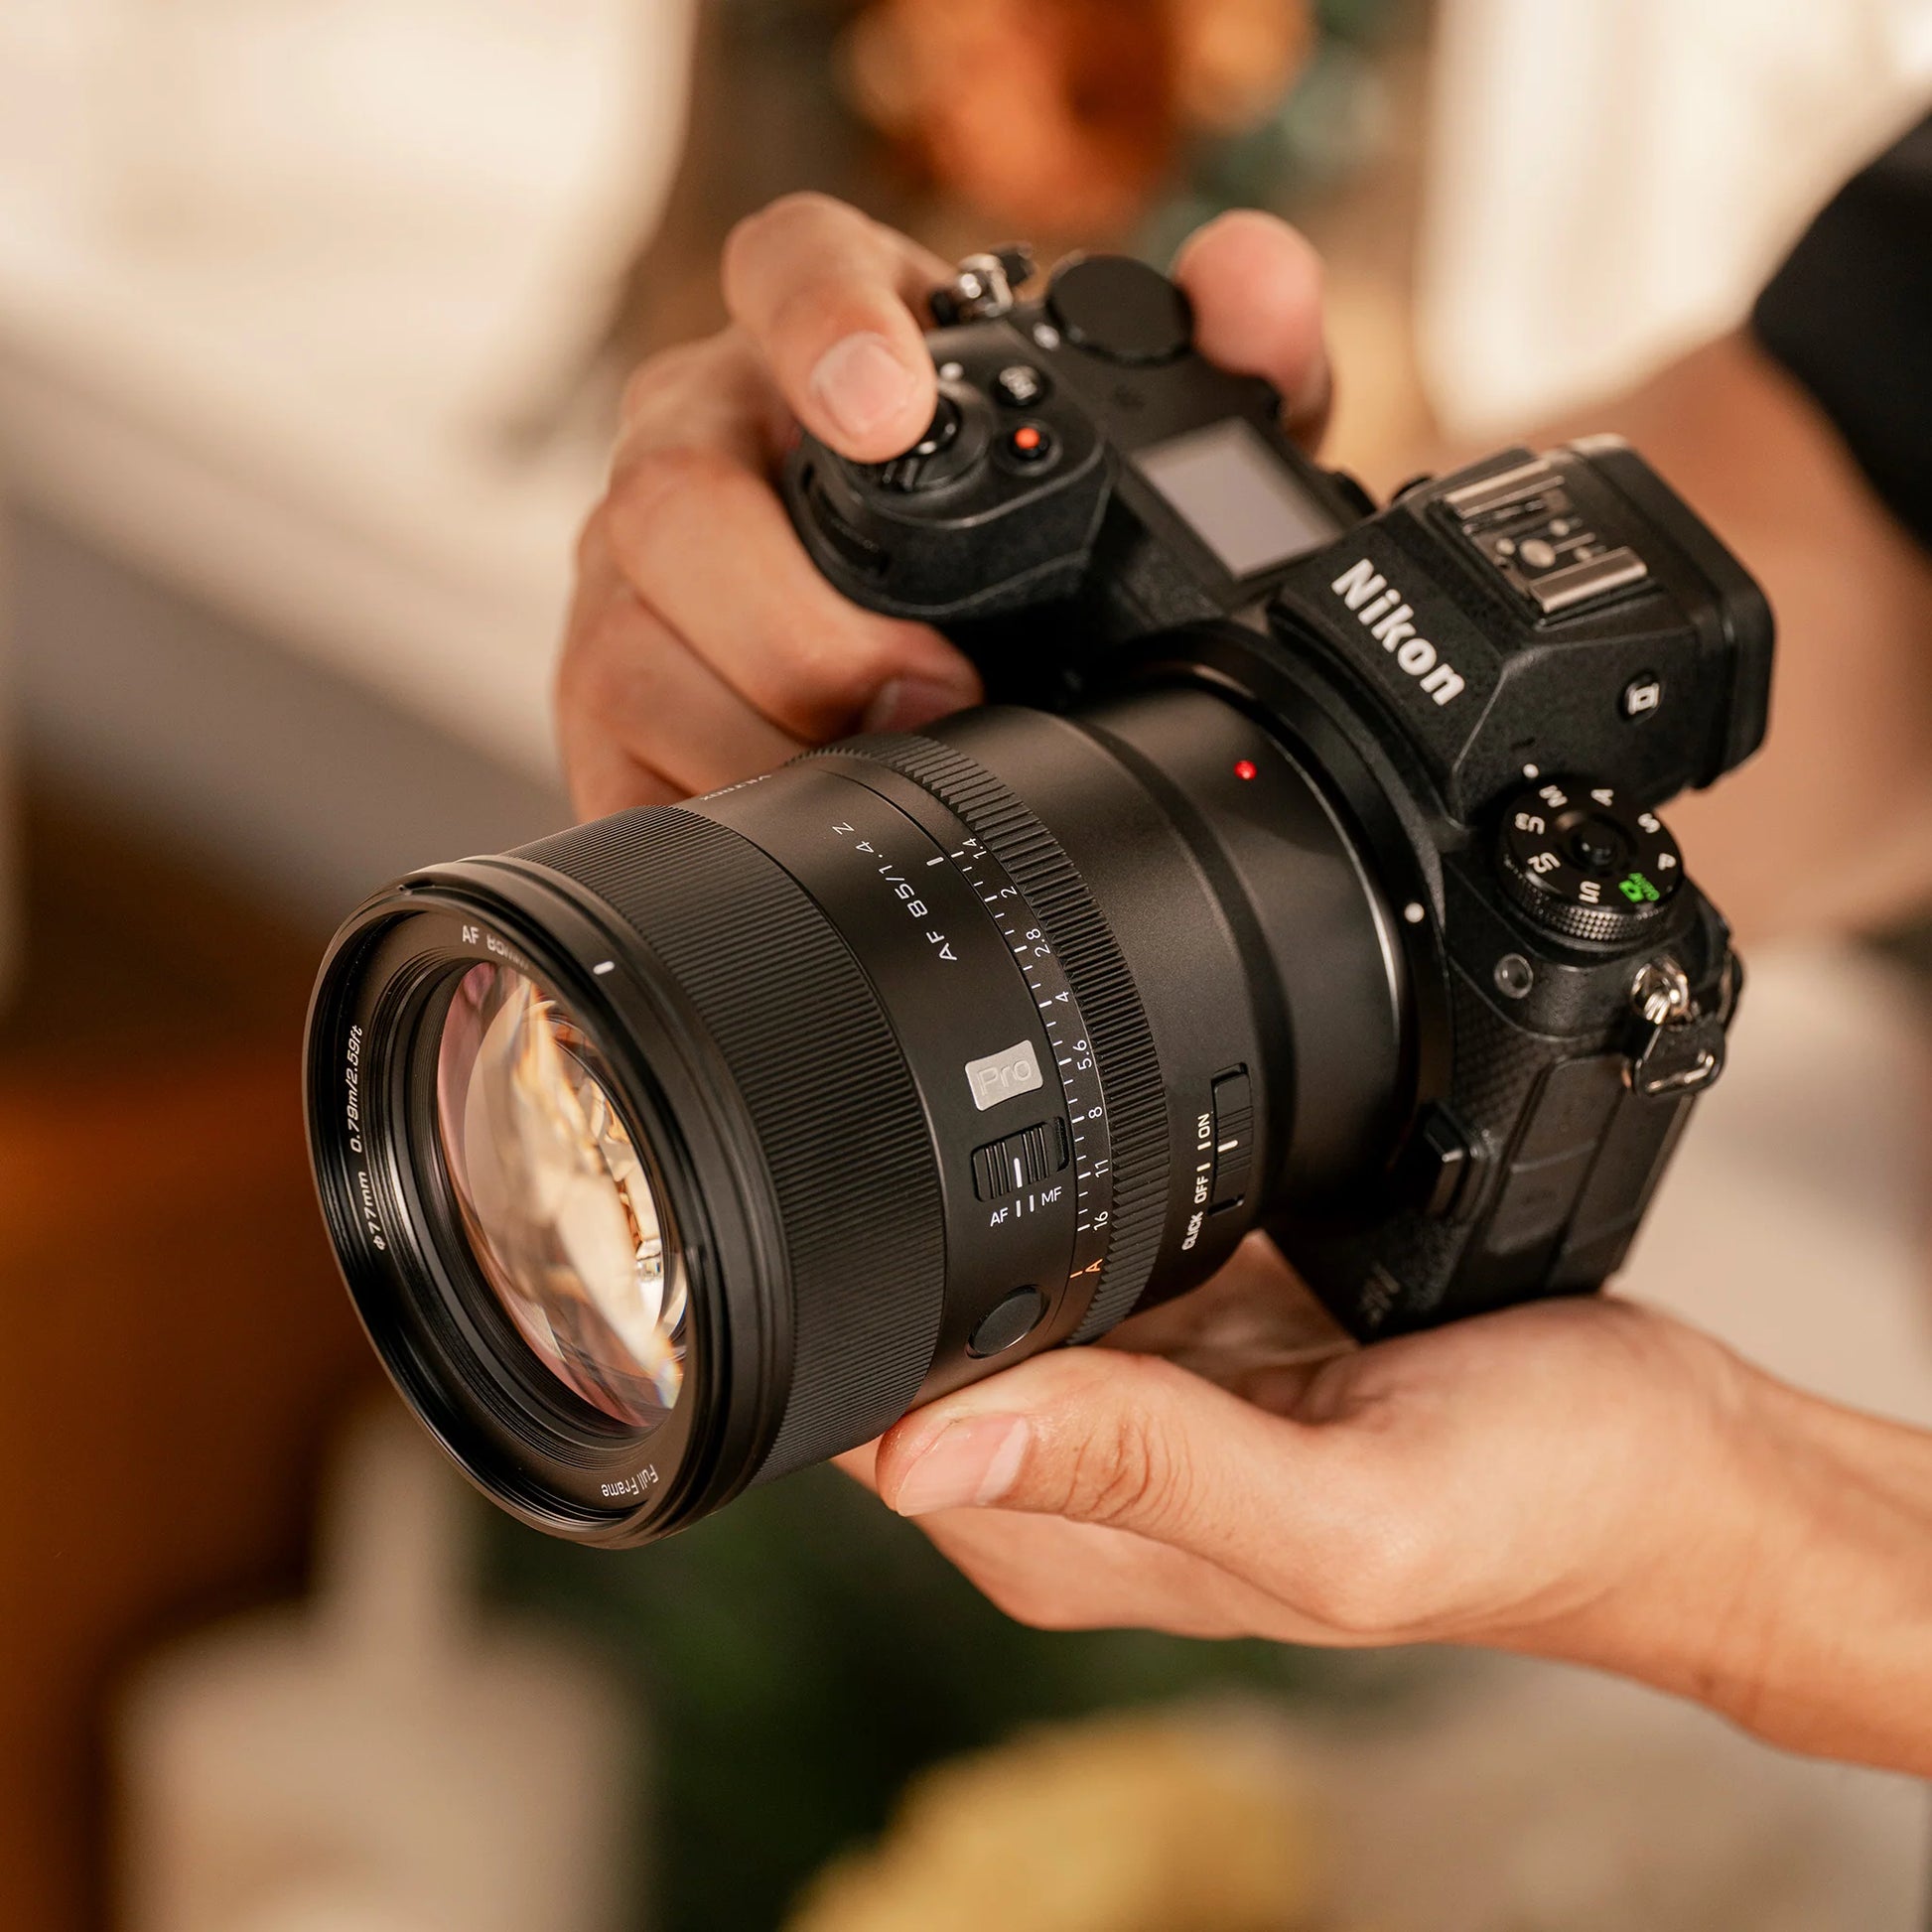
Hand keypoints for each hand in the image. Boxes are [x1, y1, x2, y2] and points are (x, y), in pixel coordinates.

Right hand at [557, 194, 1329, 815]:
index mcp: (830, 348)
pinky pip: (617, 762)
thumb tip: (1255, 287)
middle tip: (940, 687)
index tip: (883, 408)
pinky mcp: (605, 704)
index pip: (788, 266)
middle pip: (675, 495)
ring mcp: (634, 578)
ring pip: (632, 645)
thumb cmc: (1030, 550)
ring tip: (886, 775)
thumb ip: (1229, 365)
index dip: (820, 323)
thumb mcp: (1150, 469)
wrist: (941, 676)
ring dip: (769, 730)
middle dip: (805, 621)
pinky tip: (800, 827)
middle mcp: (703, 446)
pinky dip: (715, 806)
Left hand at [841, 1238, 1931, 1774]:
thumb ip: (1145, 1473)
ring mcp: (1144, 1388)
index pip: (875, 1422)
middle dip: (932, 1234)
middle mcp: (1087, 1470)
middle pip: (924, 1334)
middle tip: (1011, 1139)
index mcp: (1075, 1540)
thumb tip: (919, 1454)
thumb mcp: (1345, 1512)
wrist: (1663, 1459)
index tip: (884, 1208)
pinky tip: (1158, 1151)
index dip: (860, 1314)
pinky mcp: (1204, 1324)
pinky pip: (1103, 1238)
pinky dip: (1105, 1189)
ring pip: (1010, 1272)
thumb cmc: (1534, 1513)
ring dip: (1021, 1203)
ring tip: (1100, 1140)